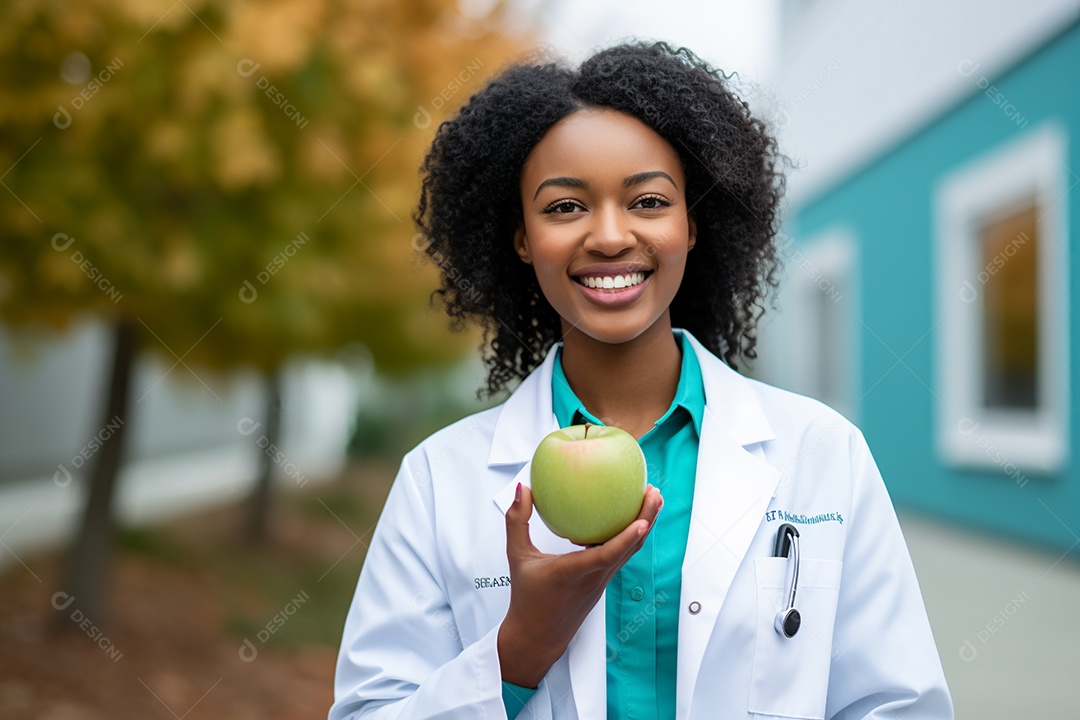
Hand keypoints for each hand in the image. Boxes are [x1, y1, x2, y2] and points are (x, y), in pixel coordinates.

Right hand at [497, 482, 662, 687]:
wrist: (537, 637)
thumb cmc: (526, 598)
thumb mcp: (516, 557)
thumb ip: (517, 522)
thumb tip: (522, 490)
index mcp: (572, 573)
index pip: (605, 556)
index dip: (626, 538)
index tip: (642, 519)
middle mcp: (593, 578)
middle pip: (628, 548)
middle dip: (646, 520)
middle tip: (654, 491)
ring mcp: (601, 583)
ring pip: (628, 552)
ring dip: (643, 527)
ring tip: (650, 500)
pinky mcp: (602, 584)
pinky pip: (620, 557)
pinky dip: (628, 537)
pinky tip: (626, 519)